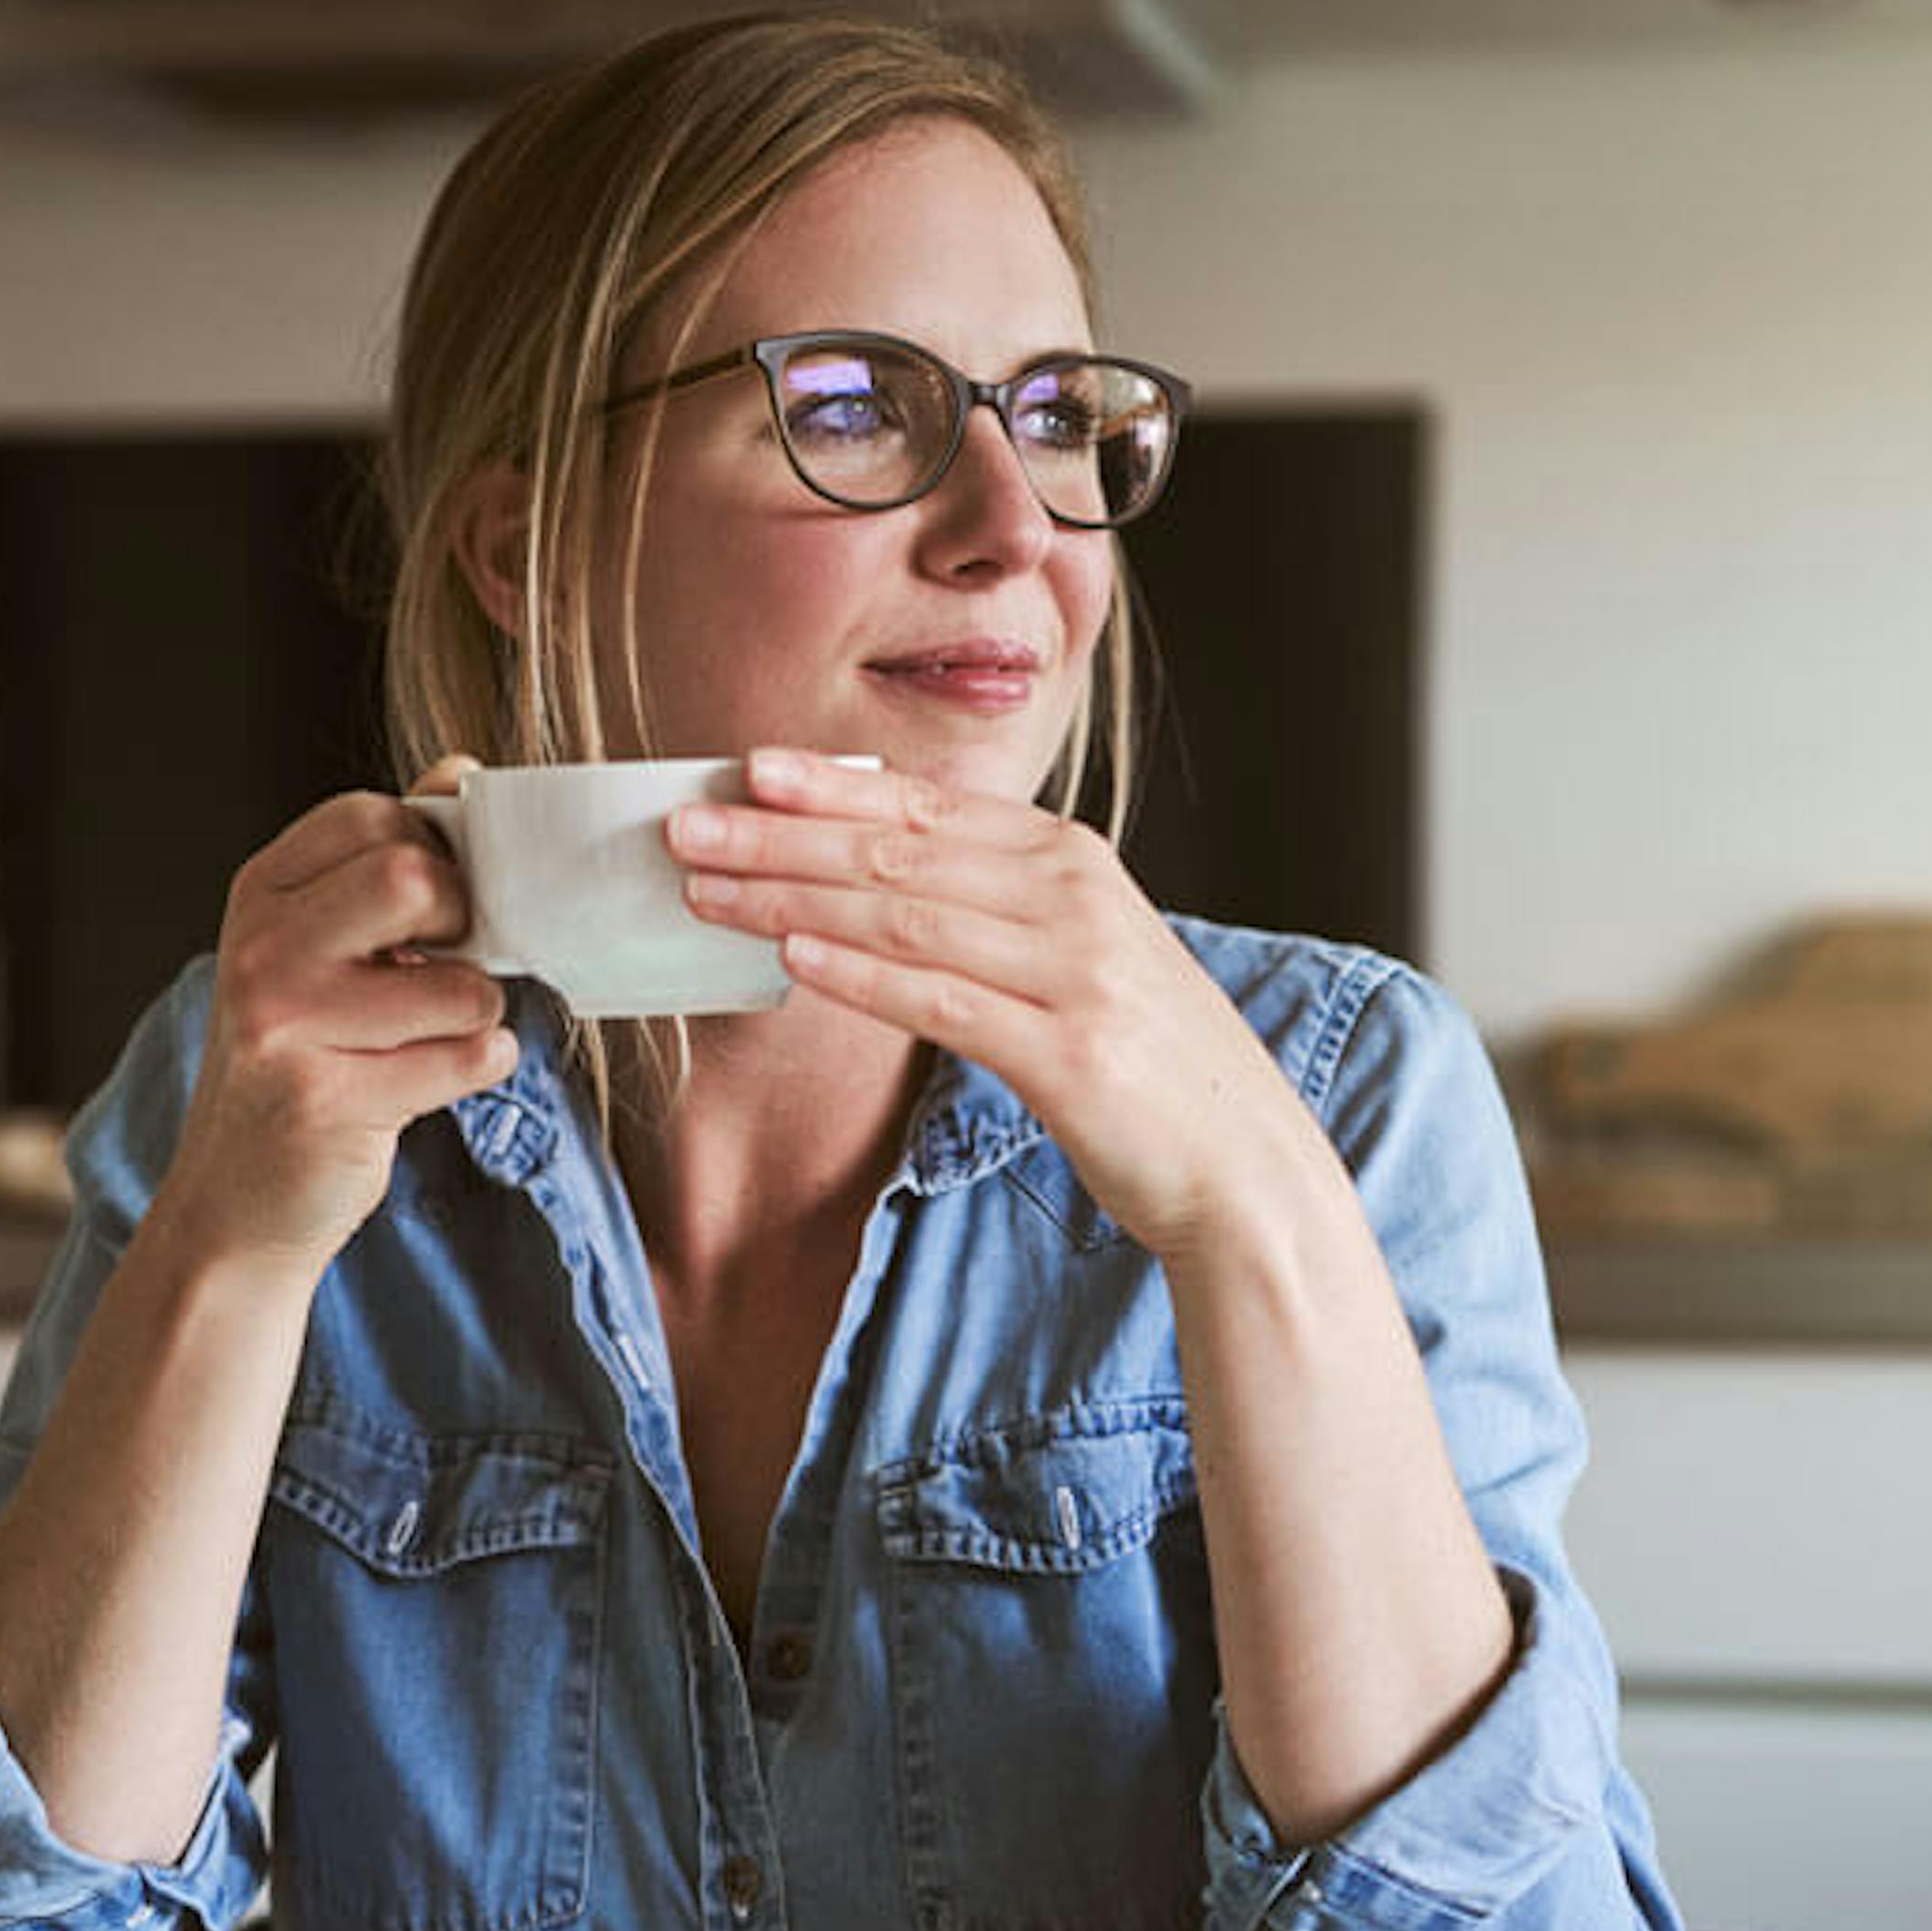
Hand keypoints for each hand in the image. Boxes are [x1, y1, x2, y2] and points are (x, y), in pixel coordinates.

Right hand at [157, 764, 513, 1271]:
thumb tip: (461, 772)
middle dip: (464, 923)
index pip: (377, 817)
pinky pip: (466, 1060)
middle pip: (413, 878)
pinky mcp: (328, 1100)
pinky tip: (426, 1084)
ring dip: (477, 1014)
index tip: (432, 909)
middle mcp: (262, 948)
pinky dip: (477, 1069)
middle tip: (446, 964)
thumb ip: (385, 861)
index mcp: (261, 892)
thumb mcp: (318, 947)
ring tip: (432, 1036)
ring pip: (460, 984)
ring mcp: (287, 1025)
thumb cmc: (298, 1060)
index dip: (435, 854)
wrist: (234, 1200)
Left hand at [665, 748, 1316, 1262]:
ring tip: (705, 887)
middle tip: (686, 824)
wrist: (1245, 1162)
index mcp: (1072, 862)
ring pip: (906, 917)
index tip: (746, 768)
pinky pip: (942, 1002)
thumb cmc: (1147, 1062)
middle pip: (900, 853)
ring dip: (792, 896)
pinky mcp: (1068, 1052)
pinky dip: (860, 975)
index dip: (831, 786)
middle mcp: (1074, 900)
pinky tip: (791, 956)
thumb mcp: (1076, 956)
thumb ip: (992, 911)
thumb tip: (870, 885)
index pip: (929, 809)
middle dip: (782, 835)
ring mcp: (1075, 972)